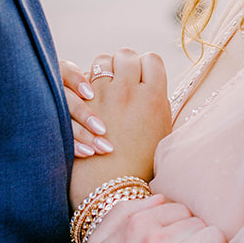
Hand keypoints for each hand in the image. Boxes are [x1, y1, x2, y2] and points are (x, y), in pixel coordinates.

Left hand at [68, 50, 171, 206]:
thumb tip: (151, 84)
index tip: (143, 78)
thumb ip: (157, 103)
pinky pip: (84, 76)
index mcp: (154, 97)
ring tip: (106, 86)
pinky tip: (91, 96)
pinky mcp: (82, 103)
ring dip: (105, 70)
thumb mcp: (161, 133)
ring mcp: (103, 94)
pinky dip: (87, 82)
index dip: (147, 66)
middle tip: (124, 78)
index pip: (152, 59)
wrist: (110, 187)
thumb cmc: (139, 165)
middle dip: (125, 63)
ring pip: (103, 61)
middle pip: (127, 55)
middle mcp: (129, 90)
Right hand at [83, 192, 229, 242]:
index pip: (180, 209)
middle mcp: (153, 239)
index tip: (183, 242)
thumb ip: (123, 212)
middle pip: (199, 223)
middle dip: (199, 238)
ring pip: (214, 238)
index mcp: (135, 224)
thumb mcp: (97, 242)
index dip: (184, 225)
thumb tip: (159, 198)